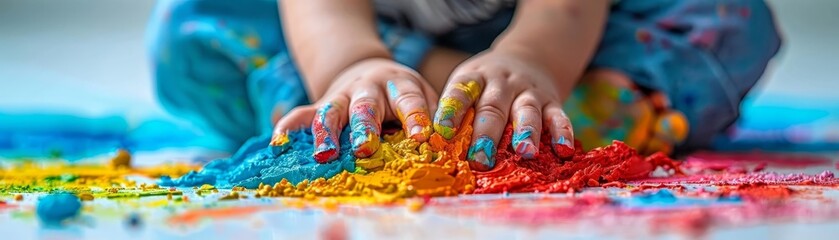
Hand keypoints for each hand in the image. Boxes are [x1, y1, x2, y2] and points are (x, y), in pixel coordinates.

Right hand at [271, 58, 437, 162]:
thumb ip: (431, 120)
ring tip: (324, 154)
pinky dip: (290, 126)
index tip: (421, 137)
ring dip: (327, 132)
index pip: (409, 100)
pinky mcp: (320, 104)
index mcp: (400, 86)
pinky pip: (302, 114)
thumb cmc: (403, 96)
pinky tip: (280, 140)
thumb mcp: (423, 98)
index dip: (416, 117)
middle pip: (366, 106)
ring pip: (332, 111)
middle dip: (365, 127)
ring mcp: (341, 96)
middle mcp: (368, 89)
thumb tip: (449, 150)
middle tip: (365, 148)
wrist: (368, 72)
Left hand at [433, 49, 574, 170]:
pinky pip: (558, 116)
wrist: (528, 57)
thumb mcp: (468, 86)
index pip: (461, 92)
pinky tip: (562, 150)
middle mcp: (502, 83)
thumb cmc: (486, 84)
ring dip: (526, 132)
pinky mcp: (551, 101)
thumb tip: (434, 149)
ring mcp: (528, 91)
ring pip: (526, 110)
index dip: (451, 111)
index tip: (442, 132)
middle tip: (480, 159)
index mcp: (475, 79)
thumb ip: (457, 113)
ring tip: (524, 152)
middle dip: (486, 134)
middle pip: (493, 107)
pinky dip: (562, 132)